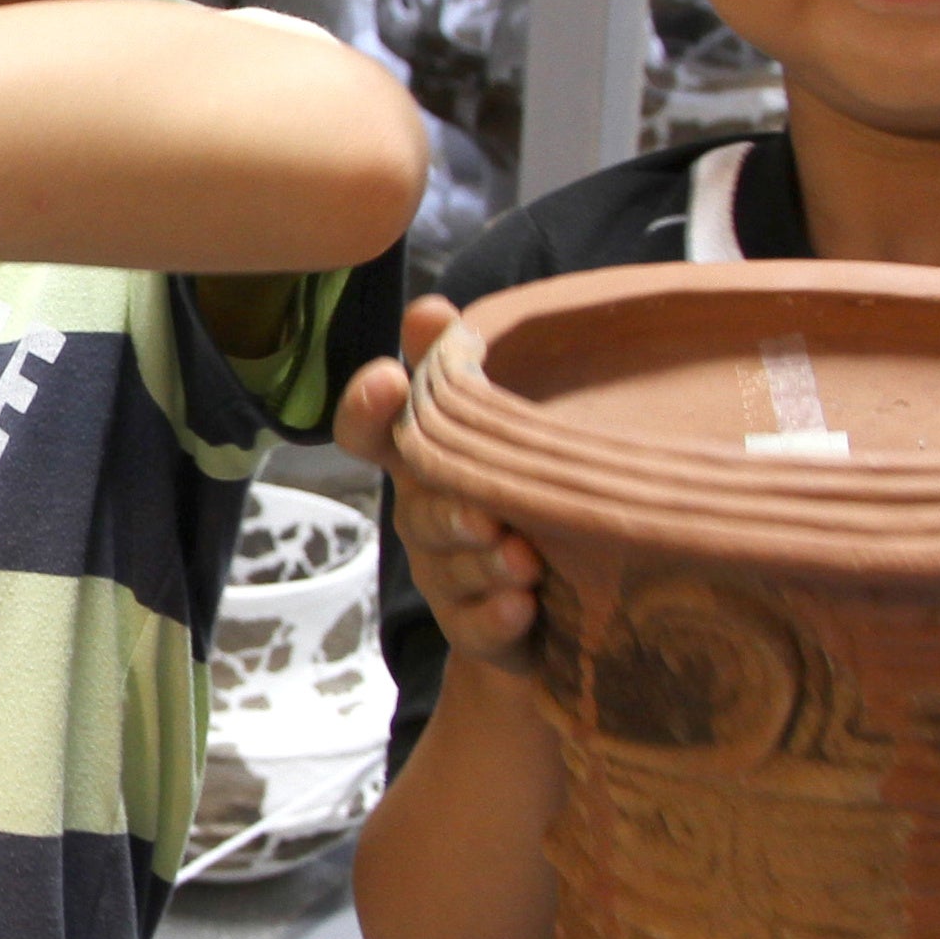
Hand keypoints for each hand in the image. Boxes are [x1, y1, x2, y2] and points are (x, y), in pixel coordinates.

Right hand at [335, 292, 543, 680]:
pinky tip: (521, 608)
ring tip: (524, 560)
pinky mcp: (479, 631)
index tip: (387, 379)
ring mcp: (449, 577)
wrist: (572, 604)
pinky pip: (473, 626)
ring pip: (449, 568)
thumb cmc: (531, 492)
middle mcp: (426, 515)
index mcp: (424, 460)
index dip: (367, 407)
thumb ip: (462, 371)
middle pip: (415, 508)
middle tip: (484, 514)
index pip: (370, 430)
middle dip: (444, 508)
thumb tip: (428, 307)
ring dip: (482, 564)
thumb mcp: (507, 427)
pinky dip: (496, 617)